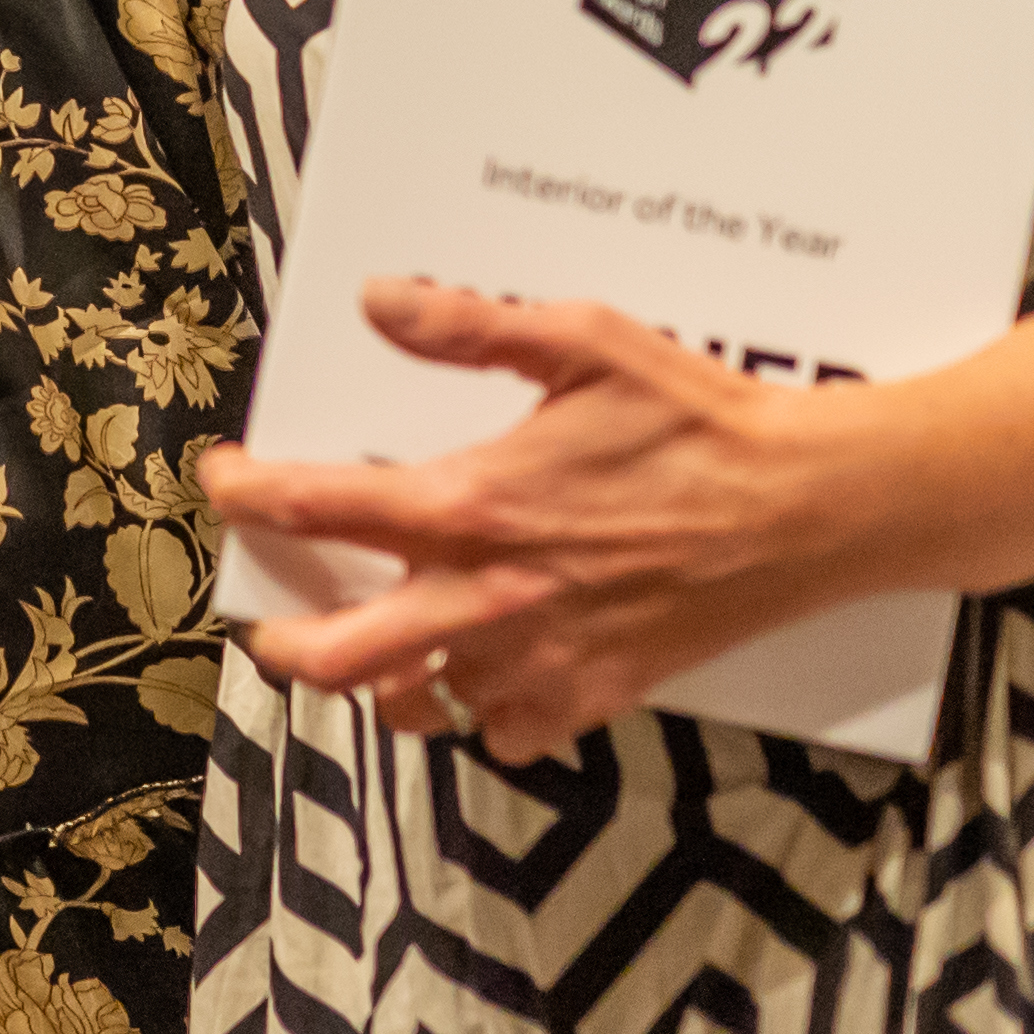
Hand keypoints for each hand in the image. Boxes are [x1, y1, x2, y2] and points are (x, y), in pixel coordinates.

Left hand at [193, 284, 1033, 759]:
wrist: (808, 506)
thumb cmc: (697, 419)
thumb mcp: (581, 340)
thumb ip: (468, 326)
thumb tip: (378, 301)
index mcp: (471, 504)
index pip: (316, 509)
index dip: (247, 494)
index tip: (225, 477)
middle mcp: (488, 596)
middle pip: (334, 658)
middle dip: (279, 638)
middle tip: (271, 607)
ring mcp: (539, 660)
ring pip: (413, 706)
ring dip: (377, 678)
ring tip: (371, 637)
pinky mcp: (593, 698)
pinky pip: (503, 732)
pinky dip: (478, 710)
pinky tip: (478, 663)